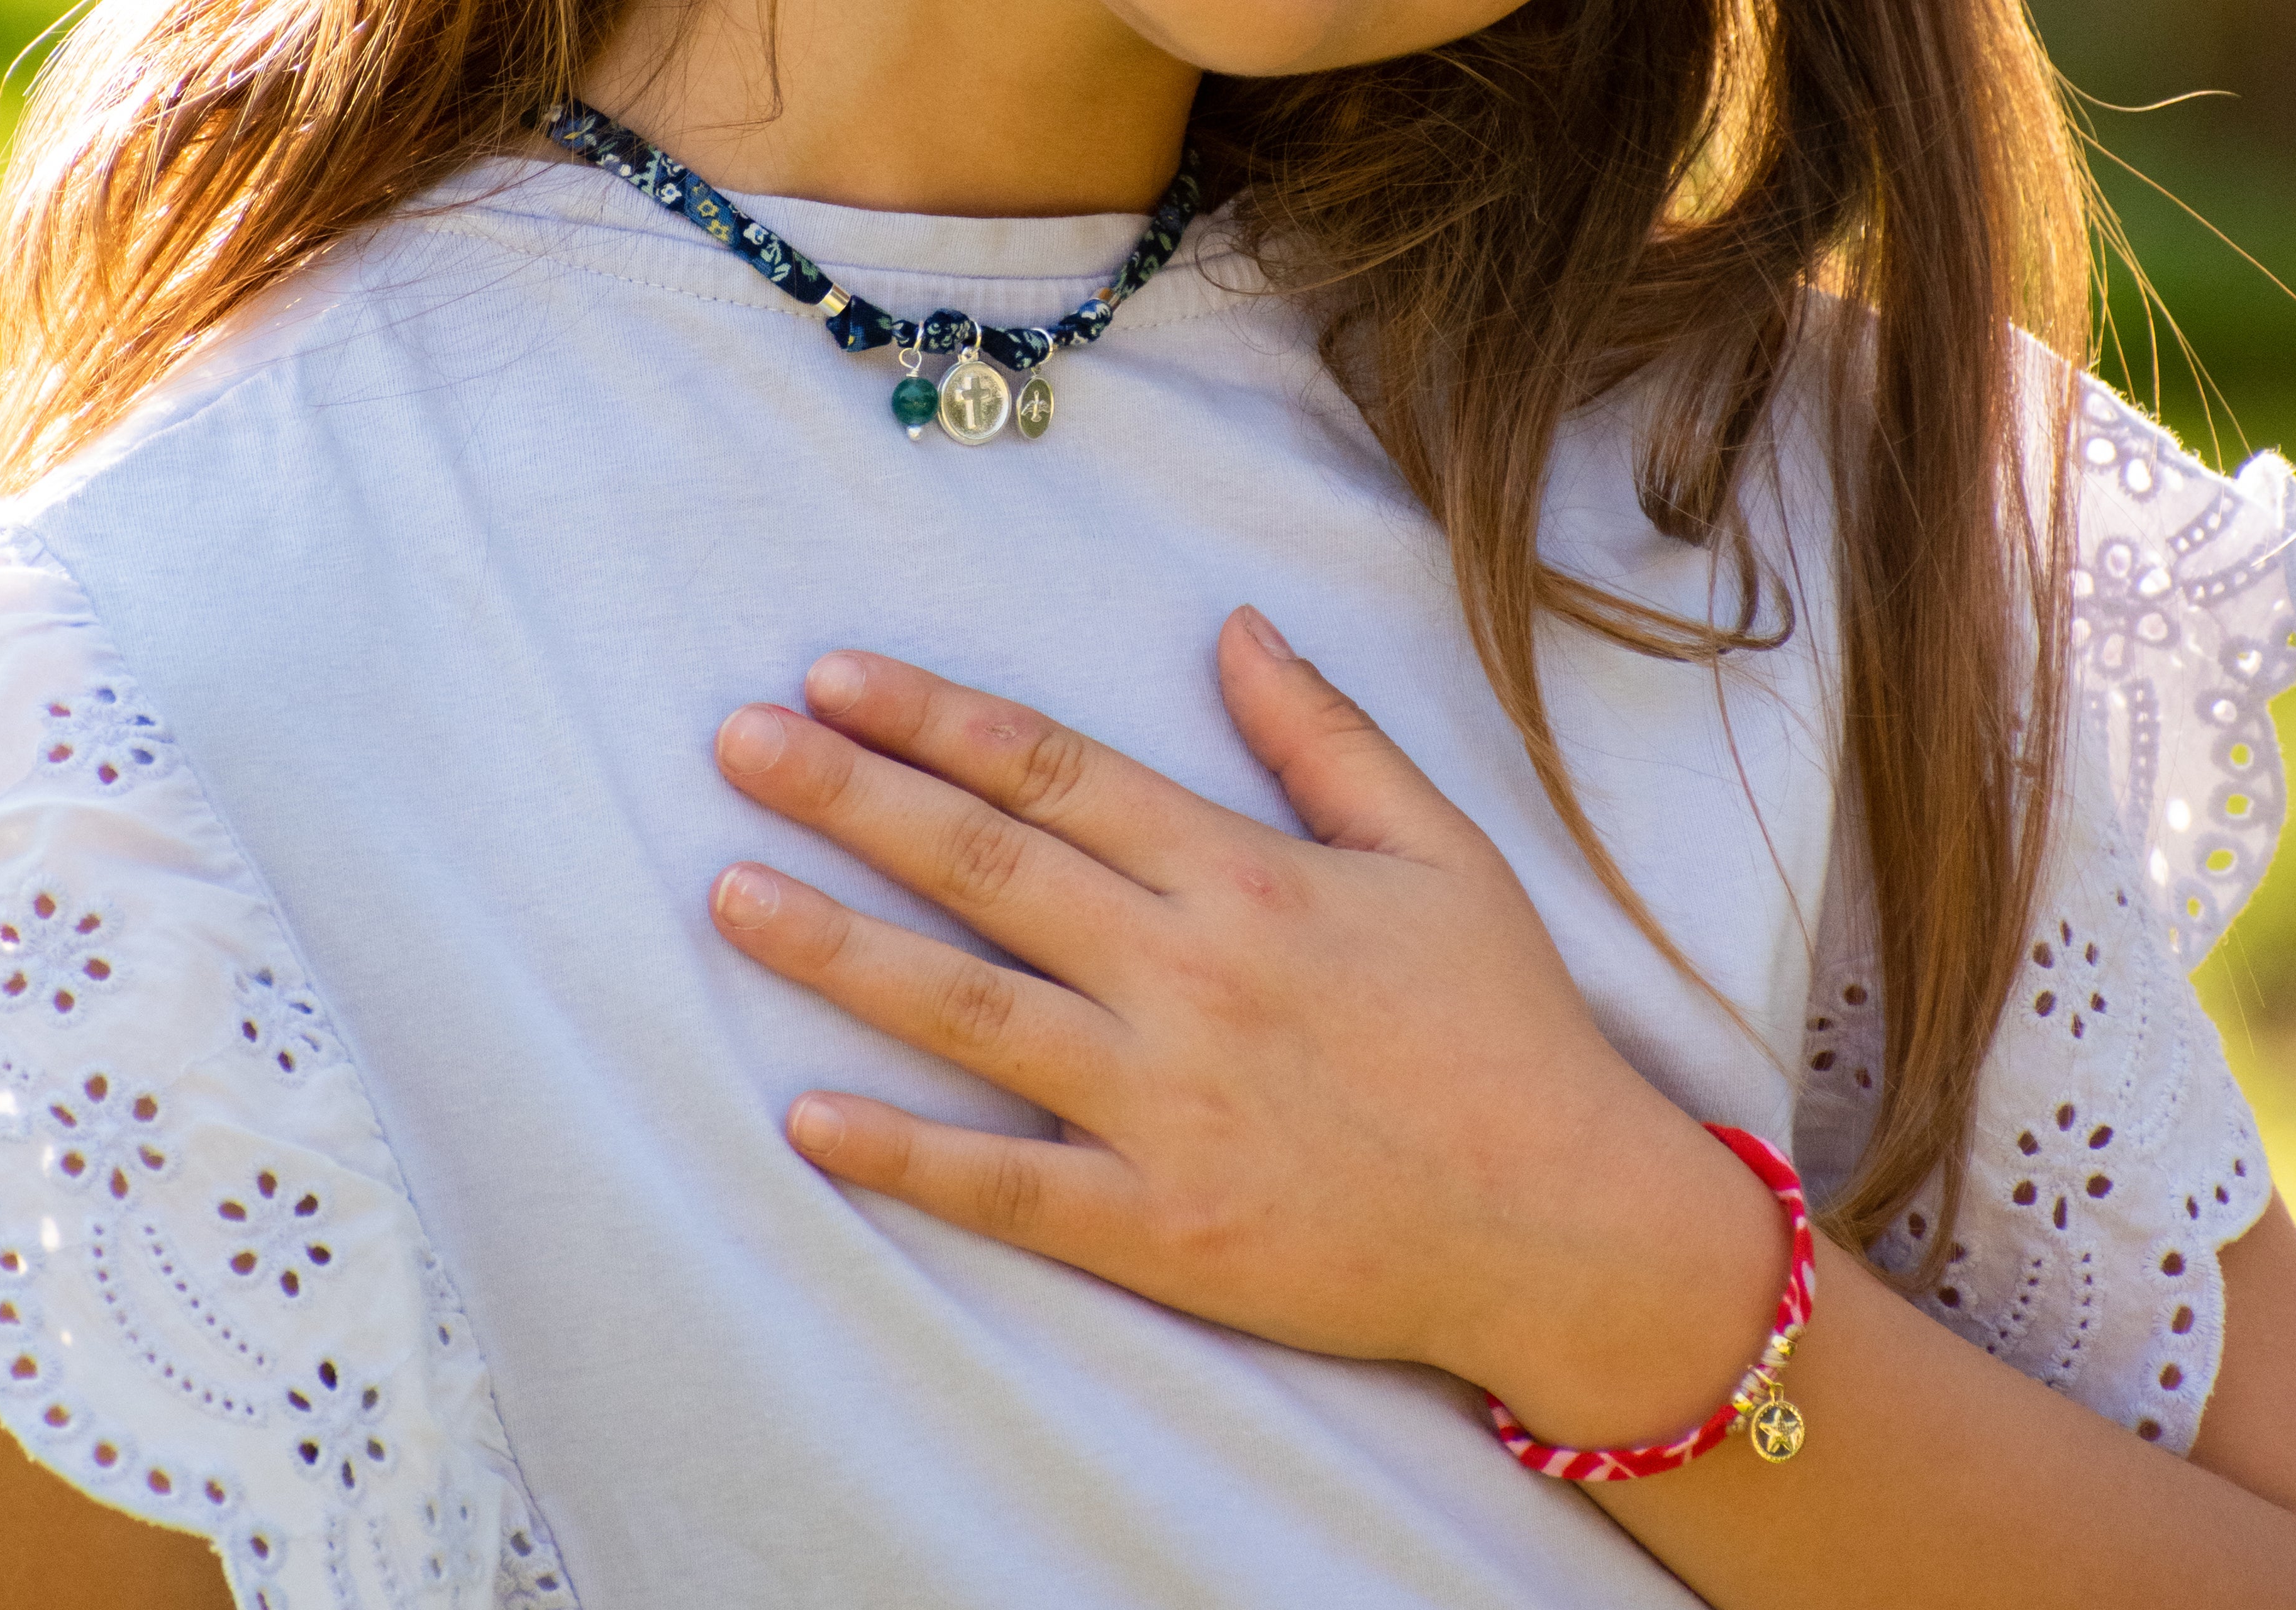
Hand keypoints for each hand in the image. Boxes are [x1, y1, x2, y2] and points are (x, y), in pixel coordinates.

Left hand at [709, 607, 1787, 1448]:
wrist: (1567, 1227)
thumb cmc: (1505, 1030)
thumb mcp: (1440, 854)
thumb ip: (1326, 736)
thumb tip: (1233, 624)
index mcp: (1247, 879)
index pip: (1057, 773)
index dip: (935, 719)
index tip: (833, 677)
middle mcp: (1188, 977)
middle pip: (987, 866)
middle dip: (851, 796)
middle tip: (737, 743)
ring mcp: (1164, 1106)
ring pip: (967, 1008)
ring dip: (838, 946)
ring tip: (728, 892)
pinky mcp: (1158, 1227)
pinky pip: (1007, 1184)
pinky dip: (904, 1152)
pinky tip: (805, 1115)